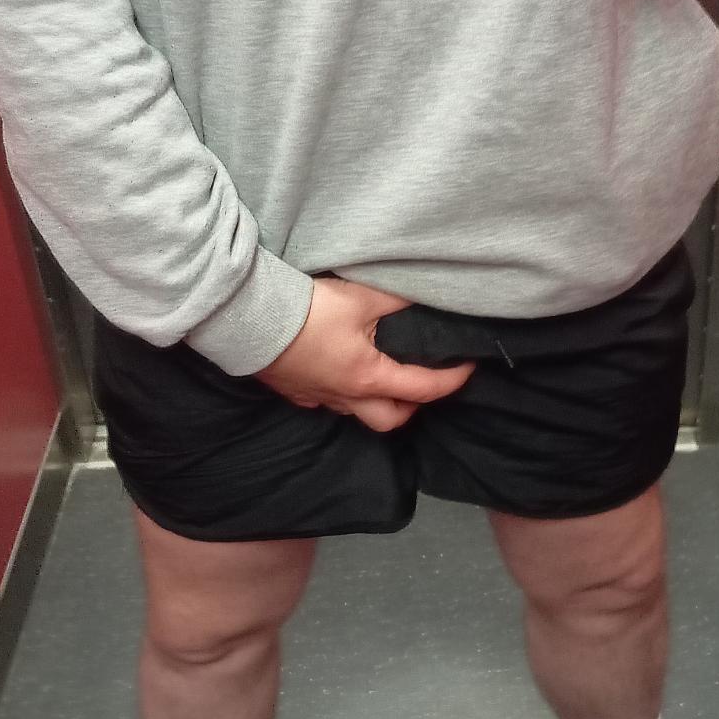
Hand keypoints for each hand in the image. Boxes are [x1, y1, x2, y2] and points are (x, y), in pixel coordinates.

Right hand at [256, 276, 474, 431]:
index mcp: (369, 378)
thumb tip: (423, 298)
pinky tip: (341, 373)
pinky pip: (328, 402)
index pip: (424, 389)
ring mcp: (318, 398)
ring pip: (357, 414)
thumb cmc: (307, 311)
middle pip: (390, 421)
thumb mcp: (360, 298)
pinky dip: (344, 394)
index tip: (468, 367)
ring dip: (378, 402)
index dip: (452, 380)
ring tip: (385, 378)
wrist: (249, 319)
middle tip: (421, 383)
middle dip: (412, 408)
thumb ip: (397, 299)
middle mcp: (346, 397)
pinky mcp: (295, 392)